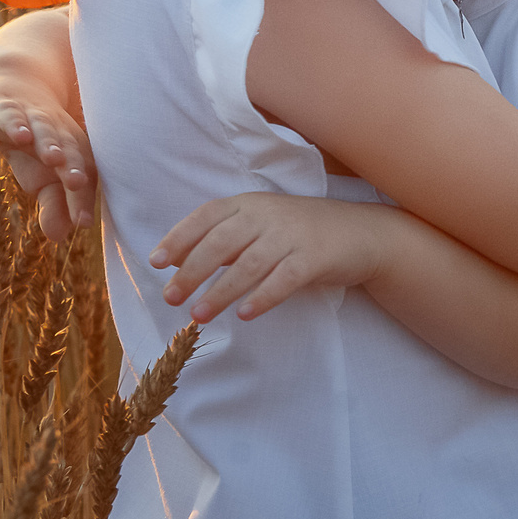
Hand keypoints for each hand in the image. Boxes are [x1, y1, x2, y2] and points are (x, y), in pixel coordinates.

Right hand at [0, 68, 97, 240]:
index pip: (81, 176)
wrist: (12, 91)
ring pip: (44, 129)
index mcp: (73, 153)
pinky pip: (11, 114)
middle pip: (69, 151)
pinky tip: (20, 137)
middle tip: (78, 184)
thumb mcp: (43, 176)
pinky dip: (15, 124)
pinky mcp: (4, 106)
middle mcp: (58, 135)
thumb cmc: (35, 145)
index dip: (81, 198)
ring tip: (54, 159)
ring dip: (49, 143)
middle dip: (73, 167)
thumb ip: (54, 205)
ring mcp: (32, 118)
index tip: (83, 222)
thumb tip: (59, 237)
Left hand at [150, 193, 399, 322]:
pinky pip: (285, 279)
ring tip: (199, 315)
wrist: (361, 233)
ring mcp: (292, 235)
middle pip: (222, 242)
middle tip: (171, 297)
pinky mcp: (315, 258)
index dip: (179, 237)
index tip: (156, 262)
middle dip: (192, 270)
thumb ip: (224, 239)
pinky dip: (263, 296)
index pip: (206, 216)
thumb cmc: (301, 233)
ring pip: (249, 264)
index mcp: (250, 203)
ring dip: (221, 291)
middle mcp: (268, 215)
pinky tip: (246, 315)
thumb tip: (175, 261)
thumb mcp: (261, 225)